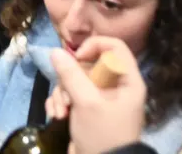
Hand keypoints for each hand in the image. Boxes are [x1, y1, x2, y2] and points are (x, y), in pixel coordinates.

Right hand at [47, 38, 145, 153]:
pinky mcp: (86, 109)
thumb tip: (54, 51)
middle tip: (66, 98)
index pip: (114, 47)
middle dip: (69, 80)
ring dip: (61, 94)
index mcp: (127, 81)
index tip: (76, 58)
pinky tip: (57, 116)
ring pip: (74, 80)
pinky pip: (69, 94)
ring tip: (60, 113)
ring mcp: (99, 98)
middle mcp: (115, 86)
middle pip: (88, 64)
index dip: (94, 47)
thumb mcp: (86, 103)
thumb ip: (71, 75)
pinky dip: (60, 103)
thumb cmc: (102, 134)